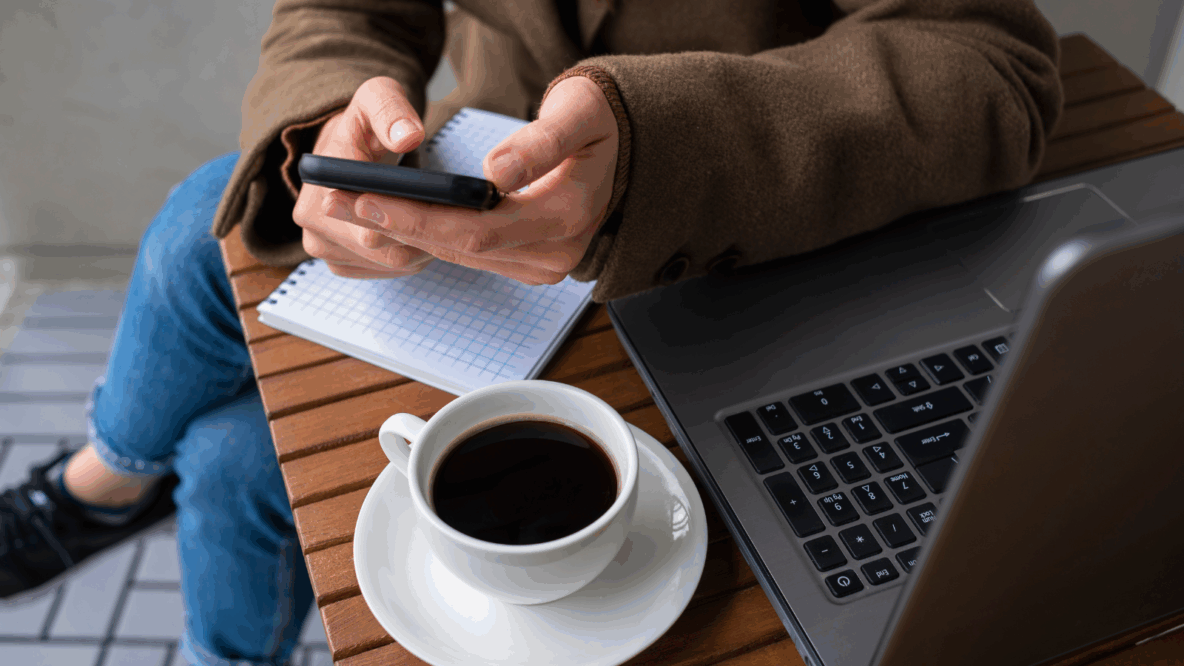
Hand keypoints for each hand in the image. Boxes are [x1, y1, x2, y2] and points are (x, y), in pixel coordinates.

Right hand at [293, 77, 435, 277]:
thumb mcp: (378, 98)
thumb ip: (392, 112)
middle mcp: (312, 220)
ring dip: (423, 248)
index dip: (413, 221)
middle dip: (424, 236)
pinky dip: (412, 258)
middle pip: (383, 249)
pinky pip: (385, 270)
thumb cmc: (366, 120)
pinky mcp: (339, 261)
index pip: (371, 222)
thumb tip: (408, 136)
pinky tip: (429, 236)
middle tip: (461, 219)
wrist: (347, 145)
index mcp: (321, 183)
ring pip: (389, 263)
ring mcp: (322, 246)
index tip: (448, 208)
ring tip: (447, 223)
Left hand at [345, 75, 618, 284]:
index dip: (418, 217)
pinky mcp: (530, 265)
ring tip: (352, 207)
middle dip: (398, 225)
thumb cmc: (595, 122)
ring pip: (462, 256)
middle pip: (463, 248)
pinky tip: (390, 218)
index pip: (479, 228)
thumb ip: (540, 142)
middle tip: (341, 201)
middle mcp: (557, 253)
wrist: (621, 147)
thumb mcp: (576, 113)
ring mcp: (544, 265)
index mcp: (568, 214)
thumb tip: (496, 174)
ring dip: (406, 234)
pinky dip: (430, 237)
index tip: (367, 196)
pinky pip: (472, 255)